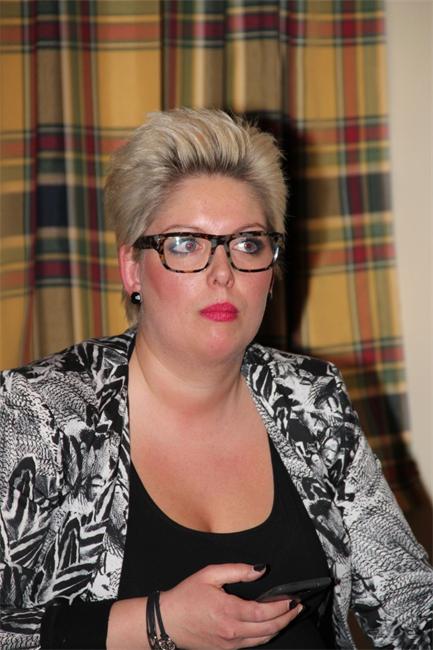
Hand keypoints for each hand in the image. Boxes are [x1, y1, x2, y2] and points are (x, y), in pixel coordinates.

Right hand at [160, 563, 302, 648]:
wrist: (167, 622)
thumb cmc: (186, 597)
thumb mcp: (209, 574)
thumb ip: (237, 570)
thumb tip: (259, 570)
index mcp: (228, 611)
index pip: (264, 613)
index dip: (282, 607)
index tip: (293, 599)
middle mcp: (232, 632)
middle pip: (269, 629)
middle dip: (287, 618)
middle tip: (297, 608)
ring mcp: (229, 644)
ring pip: (262, 639)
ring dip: (278, 628)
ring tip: (288, 616)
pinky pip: (252, 644)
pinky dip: (265, 635)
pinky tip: (269, 625)